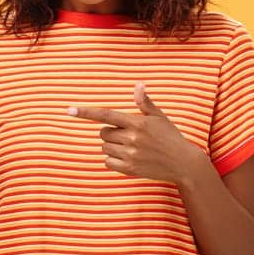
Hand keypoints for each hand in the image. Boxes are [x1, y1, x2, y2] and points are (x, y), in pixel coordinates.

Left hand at [67, 82, 207, 183]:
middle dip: (110, 133)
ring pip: (105, 148)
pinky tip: (128, 158)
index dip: (86, 112)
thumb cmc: (171, 137)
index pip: (106, 115)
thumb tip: (138, 85)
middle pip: (103, 133)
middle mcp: (133, 138)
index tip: (69, 110)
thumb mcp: (160, 118)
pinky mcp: (130, 169)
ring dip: (112, 147)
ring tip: (131, 148)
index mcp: (138, 123)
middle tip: (128, 136)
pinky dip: (113, 160)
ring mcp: (131, 155)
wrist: (184, 163)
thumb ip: (145, 103)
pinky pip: (108, 162)